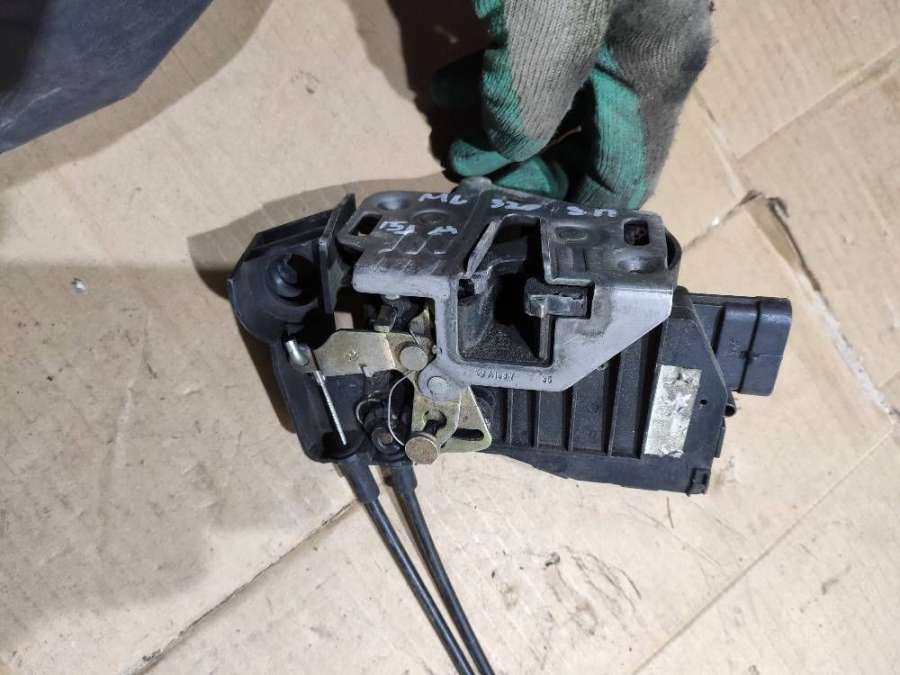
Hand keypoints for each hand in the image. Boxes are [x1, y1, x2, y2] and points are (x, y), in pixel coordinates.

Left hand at [434, 0, 711, 208]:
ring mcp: (612, 23)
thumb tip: (507, 150)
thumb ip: (528, 109)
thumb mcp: (543, 38)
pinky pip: (543, 56)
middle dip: (525, 165)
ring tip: (449, 137)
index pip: (624, 178)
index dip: (566, 205)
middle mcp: (643, 55)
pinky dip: (496, 77)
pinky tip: (447, 86)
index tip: (507, 212)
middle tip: (471, 174)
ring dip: (500, 126)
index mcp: (655, 74)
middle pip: (591, 145)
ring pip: (559, 101)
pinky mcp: (575, 0)